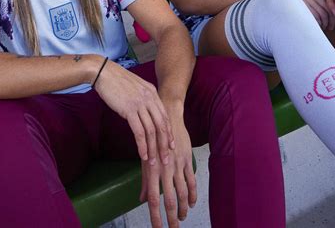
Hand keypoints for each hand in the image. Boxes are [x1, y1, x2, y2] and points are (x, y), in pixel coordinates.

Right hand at [94, 61, 173, 164]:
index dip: (168, 132)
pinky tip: (143, 155)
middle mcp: (149, 98)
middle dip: (165, 144)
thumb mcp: (135, 86)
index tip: (171, 145)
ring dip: (153, 149)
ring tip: (154, 163)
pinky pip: (139, 132)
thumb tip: (145, 110)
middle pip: (162, 125)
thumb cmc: (116, 80)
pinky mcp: (129, 110)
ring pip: (152, 131)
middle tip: (167, 159)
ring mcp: (140, 104)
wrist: (104, 72)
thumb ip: (143, 97)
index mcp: (152, 92)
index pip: (164, 116)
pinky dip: (142, 145)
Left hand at [140, 112, 195, 227]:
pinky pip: (191, 181)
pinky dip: (192, 194)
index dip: (155, 216)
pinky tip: (191, 203)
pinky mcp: (186, 159)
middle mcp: (165, 169)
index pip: (153, 198)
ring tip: (181, 219)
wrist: (167, 116)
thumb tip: (142, 199)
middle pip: (170, 200)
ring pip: (182, 193)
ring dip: (183, 209)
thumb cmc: (153, 138)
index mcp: (152, 170)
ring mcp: (177, 165)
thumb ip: (145, 181)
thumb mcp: (146, 159)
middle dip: (171, 218)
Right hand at [280, 0, 332, 28]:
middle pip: (328, 9)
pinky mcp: (302, 4)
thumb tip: (325, 11)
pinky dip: (317, 23)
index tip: (333, 21)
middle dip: (331, 21)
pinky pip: (314, 16)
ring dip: (324, 23)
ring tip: (323, 28)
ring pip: (322, 14)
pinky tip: (316, 26)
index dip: (333, 14)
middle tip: (330, 27)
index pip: (330, 3)